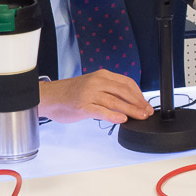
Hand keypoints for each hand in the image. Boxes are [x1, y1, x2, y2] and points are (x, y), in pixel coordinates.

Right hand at [38, 70, 154, 123]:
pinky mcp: (82, 106)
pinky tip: (122, 119)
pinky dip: (113, 115)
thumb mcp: (92, 85)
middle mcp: (97, 82)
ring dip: (131, 110)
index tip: (146, 104)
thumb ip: (109, 91)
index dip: (139, 94)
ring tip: (140, 116)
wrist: (49, 97)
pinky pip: (101, 111)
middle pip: (124, 92)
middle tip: (147, 112)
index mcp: (102, 75)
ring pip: (115, 101)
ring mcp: (89, 94)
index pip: (127, 83)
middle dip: (138, 103)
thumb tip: (129, 103)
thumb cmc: (71, 93)